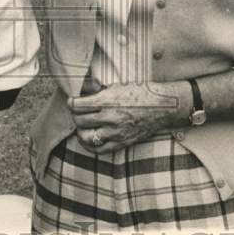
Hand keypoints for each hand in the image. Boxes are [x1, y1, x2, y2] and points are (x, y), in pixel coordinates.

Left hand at [67, 81, 190, 154]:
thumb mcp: (117, 85)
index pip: (77, 105)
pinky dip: (90, 145)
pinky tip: (88, 139)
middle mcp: (109, 118)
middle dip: (75, 115)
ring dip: (81, 131)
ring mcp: (115, 132)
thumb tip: (82, 88)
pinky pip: (99, 149)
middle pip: (79, 120)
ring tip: (82, 126)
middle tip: (77, 112)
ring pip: (86, 137)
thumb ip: (98, 88)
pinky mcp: (121, 143)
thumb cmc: (139, 92)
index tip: (72, 101)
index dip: (71, 102)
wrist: (162, 106)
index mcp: (106, 101)